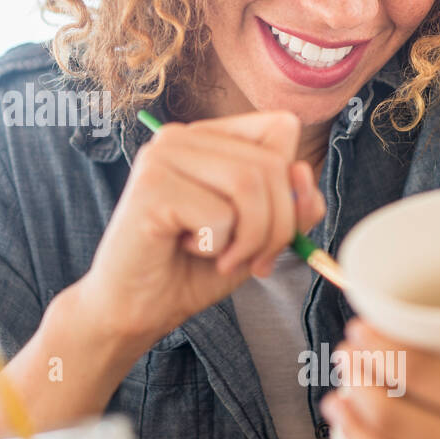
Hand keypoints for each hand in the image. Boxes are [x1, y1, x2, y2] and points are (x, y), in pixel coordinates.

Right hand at [73, 110, 324, 356]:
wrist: (135, 309)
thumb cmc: (191, 270)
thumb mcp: (258, 236)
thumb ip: (291, 205)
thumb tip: (304, 174)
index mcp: (209, 138)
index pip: (280, 129)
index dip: (291, 185)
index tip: (269, 232)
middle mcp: (182, 136)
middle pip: (271, 163)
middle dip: (276, 226)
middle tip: (251, 261)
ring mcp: (163, 155)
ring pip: (249, 185)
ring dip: (249, 239)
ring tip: (220, 256)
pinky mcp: (151, 185)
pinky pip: (219, 214)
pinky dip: (216, 247)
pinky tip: (184, 249)